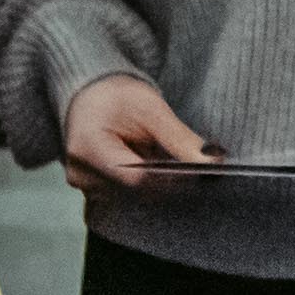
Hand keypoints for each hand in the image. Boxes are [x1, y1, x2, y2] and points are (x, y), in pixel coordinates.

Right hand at [62, 72, 218, 192]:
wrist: (89, 96)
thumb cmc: (117, 97)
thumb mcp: (151, 108)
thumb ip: (180, 139)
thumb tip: (214, 163)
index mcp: (88, 147)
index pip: (137, 178)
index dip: (172, 178)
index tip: (197, 171)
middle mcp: (81, 174)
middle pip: (137, 192)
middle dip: (169, 182)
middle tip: (193, 167)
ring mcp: (84, 186)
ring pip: (135, 198)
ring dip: (158, 184)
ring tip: (162, 156)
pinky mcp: (92, 192)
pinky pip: (127, 197)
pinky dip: (145, 184)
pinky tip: (151, 164)